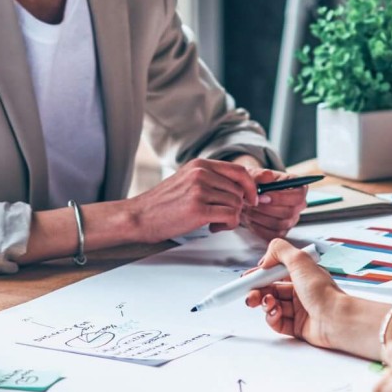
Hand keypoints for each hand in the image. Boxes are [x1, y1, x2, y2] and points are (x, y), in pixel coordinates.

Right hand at [124, 158, 257, 242]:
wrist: (139, 216)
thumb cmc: (162, 203)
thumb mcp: (186, 181)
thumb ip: (210, 180)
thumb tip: (238, 190)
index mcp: (199, 164)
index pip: (238, 170)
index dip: (250, 186)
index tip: (252, 198)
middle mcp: (200, 173)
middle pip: (239, 190)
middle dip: (237, 206)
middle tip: (223, 216)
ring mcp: (199, 190)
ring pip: (236, 204)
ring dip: (231, 217)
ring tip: (214, 222)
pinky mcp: (198, 208)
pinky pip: (230, 216)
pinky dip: (227, 224)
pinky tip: (213, 227)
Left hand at [240, 169, 308, 240]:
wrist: (247, 198)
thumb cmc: (254, 184)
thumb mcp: (255, 175)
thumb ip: (260, 175)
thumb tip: (267, 175)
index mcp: (298, 187)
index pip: (298, 196)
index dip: (280, 197)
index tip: (262, 196)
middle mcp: (299, 205)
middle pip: (290, 212)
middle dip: (267, 208)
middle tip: (251, 203)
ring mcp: (292, 219)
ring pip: (280, 224)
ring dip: (261, 217)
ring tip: (248, 209)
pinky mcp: (282, 231)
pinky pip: (273, 234)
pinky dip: (259, 227)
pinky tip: (251, 219)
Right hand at [243, 238, 346, 348]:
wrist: (336, 319)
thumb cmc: (323, 292)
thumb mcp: (300, 260)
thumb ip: (279, 250)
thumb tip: (265, 258)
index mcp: (302, 273)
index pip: (274, 272)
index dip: (259, 275)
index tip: (246, 279)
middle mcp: (300, 290)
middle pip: (270, 289)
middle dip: (256, 291)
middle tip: (249, 295)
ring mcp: (299, 309)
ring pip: (272, 305)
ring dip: (264, 304)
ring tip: (268, 304)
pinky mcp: (297, 327)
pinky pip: (277, 321)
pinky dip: (272, 317)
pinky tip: (275, 314)